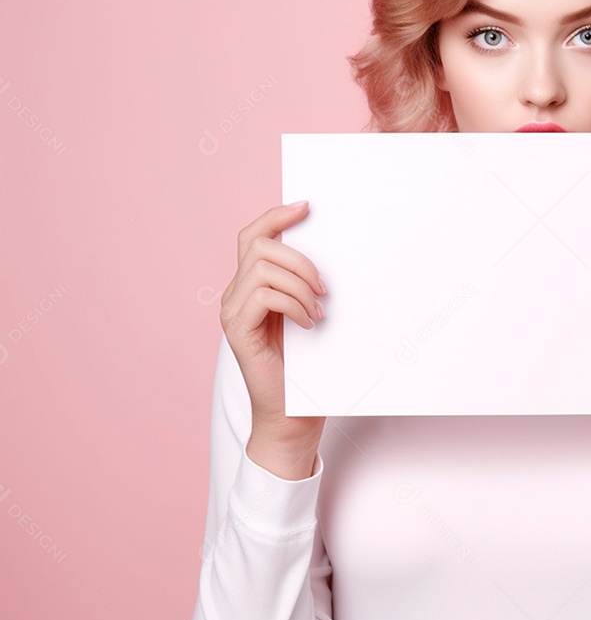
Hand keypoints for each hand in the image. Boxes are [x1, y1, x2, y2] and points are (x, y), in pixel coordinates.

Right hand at [219, 201, 328, 455]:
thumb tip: (330, 249)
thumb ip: (305, 283)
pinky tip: (308, 324)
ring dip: (299, 284)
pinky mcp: (236, 330)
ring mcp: (232, 311)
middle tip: (324, 286)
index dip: (276, 216)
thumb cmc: (306, 364)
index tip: (307, 206)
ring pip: (262, 268)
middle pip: (259, 246)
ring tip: (317, 309)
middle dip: (299, 258)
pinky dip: (292, 304)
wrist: (293, 412)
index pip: (253, 235)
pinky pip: (263, 295)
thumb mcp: (308, 312)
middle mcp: (234, 294)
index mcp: (250, 284)